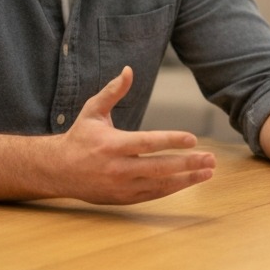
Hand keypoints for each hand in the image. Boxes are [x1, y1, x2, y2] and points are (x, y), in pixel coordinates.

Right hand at [56, 66, 215, 203]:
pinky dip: (173, 188)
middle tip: (211, 159)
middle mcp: (117, 168)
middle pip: (159, 167)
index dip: (171, 141)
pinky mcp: (123, 198)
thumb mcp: (92, 111)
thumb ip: (113, 91)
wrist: (57, 171)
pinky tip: (189, 181)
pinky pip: (153, 195)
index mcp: (111, 145)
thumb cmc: (79, 137)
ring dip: (186, 179)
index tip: (193, 139)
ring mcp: (120, 186)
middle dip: (187, 164)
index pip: (147, 143)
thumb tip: (129, 70)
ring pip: (159, 184)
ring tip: (208, 172)